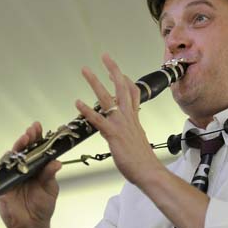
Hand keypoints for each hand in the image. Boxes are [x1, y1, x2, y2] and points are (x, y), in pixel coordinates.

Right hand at [0, 121, 61, 227]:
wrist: (31, 225)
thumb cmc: (42, 208)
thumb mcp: (50, 190)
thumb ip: (50, 176)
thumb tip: (56, 162)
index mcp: (36, 167)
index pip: (36, 149)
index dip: (37, 137)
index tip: (39, 127)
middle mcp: (24, 168)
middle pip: (23, 149)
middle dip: (27, 138)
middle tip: (31, 131)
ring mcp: (12, 175)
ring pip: (12, 157)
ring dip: (18, 147)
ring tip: (25, 139)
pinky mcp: (2, 184)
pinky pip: (2, 171)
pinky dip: (6, 163)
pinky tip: (11, 156)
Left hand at [75, 54, 165, 185]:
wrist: (149, 171)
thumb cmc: (142, 160)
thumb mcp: (138, 140)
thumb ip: (131, 132)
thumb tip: (125, 130)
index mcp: (134, 118)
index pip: (132, 93)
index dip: (125, 79)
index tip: (117, 71)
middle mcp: (128, 117)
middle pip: (121, 87)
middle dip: (113, 70)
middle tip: (105, 56)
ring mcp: (120, 125)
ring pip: (107, 98)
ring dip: (95, 83)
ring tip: (85, 70)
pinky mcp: (113, 135)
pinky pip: (98, 120)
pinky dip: (87, 110)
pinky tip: (77, 102)